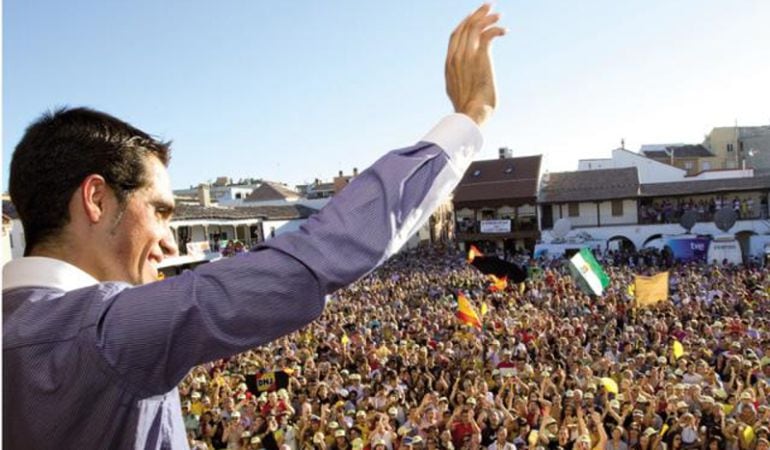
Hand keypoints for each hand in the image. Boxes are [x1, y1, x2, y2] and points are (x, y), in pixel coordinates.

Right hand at [445, 4, 505, 125]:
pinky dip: (496, 29)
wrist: (471, 114)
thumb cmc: (467, 109)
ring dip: (487, 17)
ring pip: (475, 27)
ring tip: (498, 14)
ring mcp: (467, 56)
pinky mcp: (480, 57)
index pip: (454, 35)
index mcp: (449, 63)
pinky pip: (487, 35)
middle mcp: (456, 56)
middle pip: (464, 26)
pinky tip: (505, 31)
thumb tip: (462, 83)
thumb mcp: (457, 92)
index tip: (473, 18)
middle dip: (476, 14)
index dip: (464, 23)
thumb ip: (458, 81)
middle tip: (488, 7)